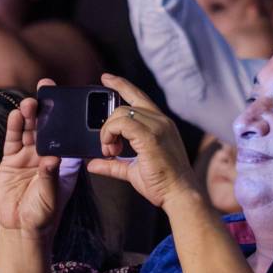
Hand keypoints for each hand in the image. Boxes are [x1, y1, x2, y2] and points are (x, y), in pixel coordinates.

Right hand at [0, 83, 72, 239]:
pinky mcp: (11, 160)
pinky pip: (13, 140)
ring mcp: (28, 156)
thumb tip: (51, 159)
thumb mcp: (51, 196)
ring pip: (29, 130)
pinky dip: (14, 128)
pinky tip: (15, 115)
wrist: (22, 227)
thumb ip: (50, 177)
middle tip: (46, 89)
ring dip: (29, 115)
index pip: (66, 134)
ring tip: (30, 102)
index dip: (66, 117)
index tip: (67, 100)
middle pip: (46, 126)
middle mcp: (46, 154)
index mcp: (63, 160)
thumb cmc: (44, 214)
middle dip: (46, 108)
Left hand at [85, 75, 197, 210]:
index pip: (139, 96)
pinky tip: (110, 150)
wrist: (180, 194)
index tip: (106, 78)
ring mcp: (157, 126)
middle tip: (108, 149)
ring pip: (121, 113)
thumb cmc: (162, 183)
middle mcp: (160, 120)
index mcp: (160, 124)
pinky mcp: (151, 136)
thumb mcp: (132, 170)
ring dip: (108, 132)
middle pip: (124, 107)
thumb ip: (113, 164)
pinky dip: (110, 134)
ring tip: (110, 151)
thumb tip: (92, 163)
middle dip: (109, 125)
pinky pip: (122, 123)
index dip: (121, 84)